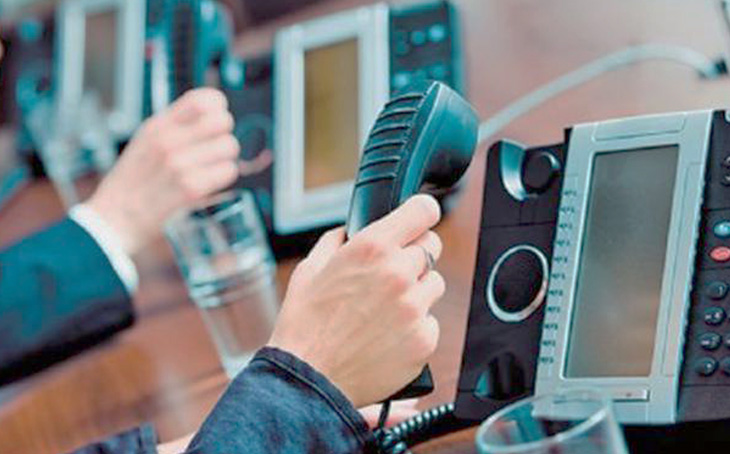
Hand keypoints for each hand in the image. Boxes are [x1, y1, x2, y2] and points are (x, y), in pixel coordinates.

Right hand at [86, 88, 239, 254]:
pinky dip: (224, 177)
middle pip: (223, 121)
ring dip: (225, 158)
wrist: (114, 219)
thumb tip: (210, 114)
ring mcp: (179, 164)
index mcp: (158, 125)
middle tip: (214, 148)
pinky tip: (210, 182)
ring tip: (210, 168)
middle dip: (223, 135)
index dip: (218, 108)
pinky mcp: (190, 188)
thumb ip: (174, 126)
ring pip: (229, 146)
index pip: (203, 100)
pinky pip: (228, 171)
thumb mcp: (145, 142)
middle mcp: (168, 140)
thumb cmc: (133, 183)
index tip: (215, 119)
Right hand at [269, 195, 444, 407]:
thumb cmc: (305, 325)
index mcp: (372, 248)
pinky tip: (388, 334)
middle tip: (392, 272)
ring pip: (435, 283)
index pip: (423, 211)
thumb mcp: (311, 269)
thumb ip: (337, 241)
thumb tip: (350, 231)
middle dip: (414, 254)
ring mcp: (414, 307)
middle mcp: (398, 273)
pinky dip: (415, 325)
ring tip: (386, 308)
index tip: (419, 219)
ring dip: (417, 290)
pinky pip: (431, 320)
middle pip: (432, 246)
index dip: (421, 213)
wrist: (310, 378)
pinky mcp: (424, 338)